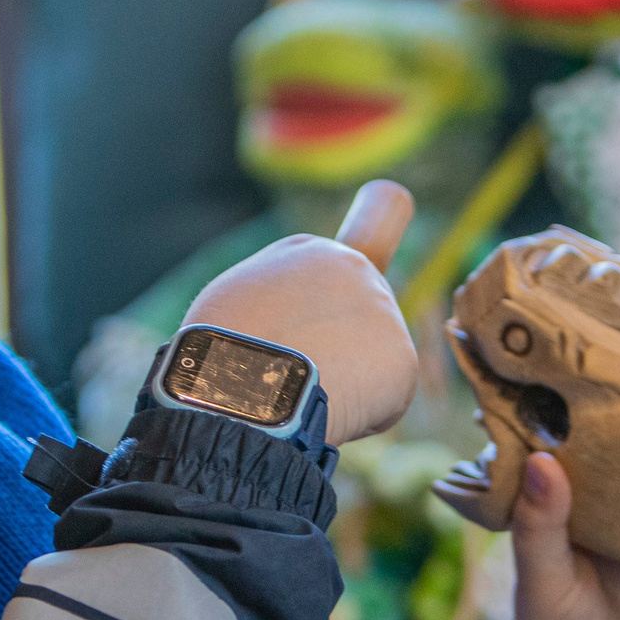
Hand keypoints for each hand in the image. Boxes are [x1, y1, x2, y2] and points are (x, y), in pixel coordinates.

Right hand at [182, 182, 417, 443]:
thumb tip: (298, 337)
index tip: (394, 202)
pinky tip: (326, 411)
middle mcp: (355, 269)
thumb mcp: (232, 303)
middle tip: (299, 373)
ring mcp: (384, 313)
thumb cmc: (217, 351)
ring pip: (374, 364)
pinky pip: (385, 403)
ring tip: (300, 394)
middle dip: (348, 346)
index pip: (372, 224)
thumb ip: (276, 301)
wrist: (233, 386)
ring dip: (348, 385)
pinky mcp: (402, 361)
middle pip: (364, 317)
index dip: (381, 224)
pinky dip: (361, 418)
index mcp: (310, 251)